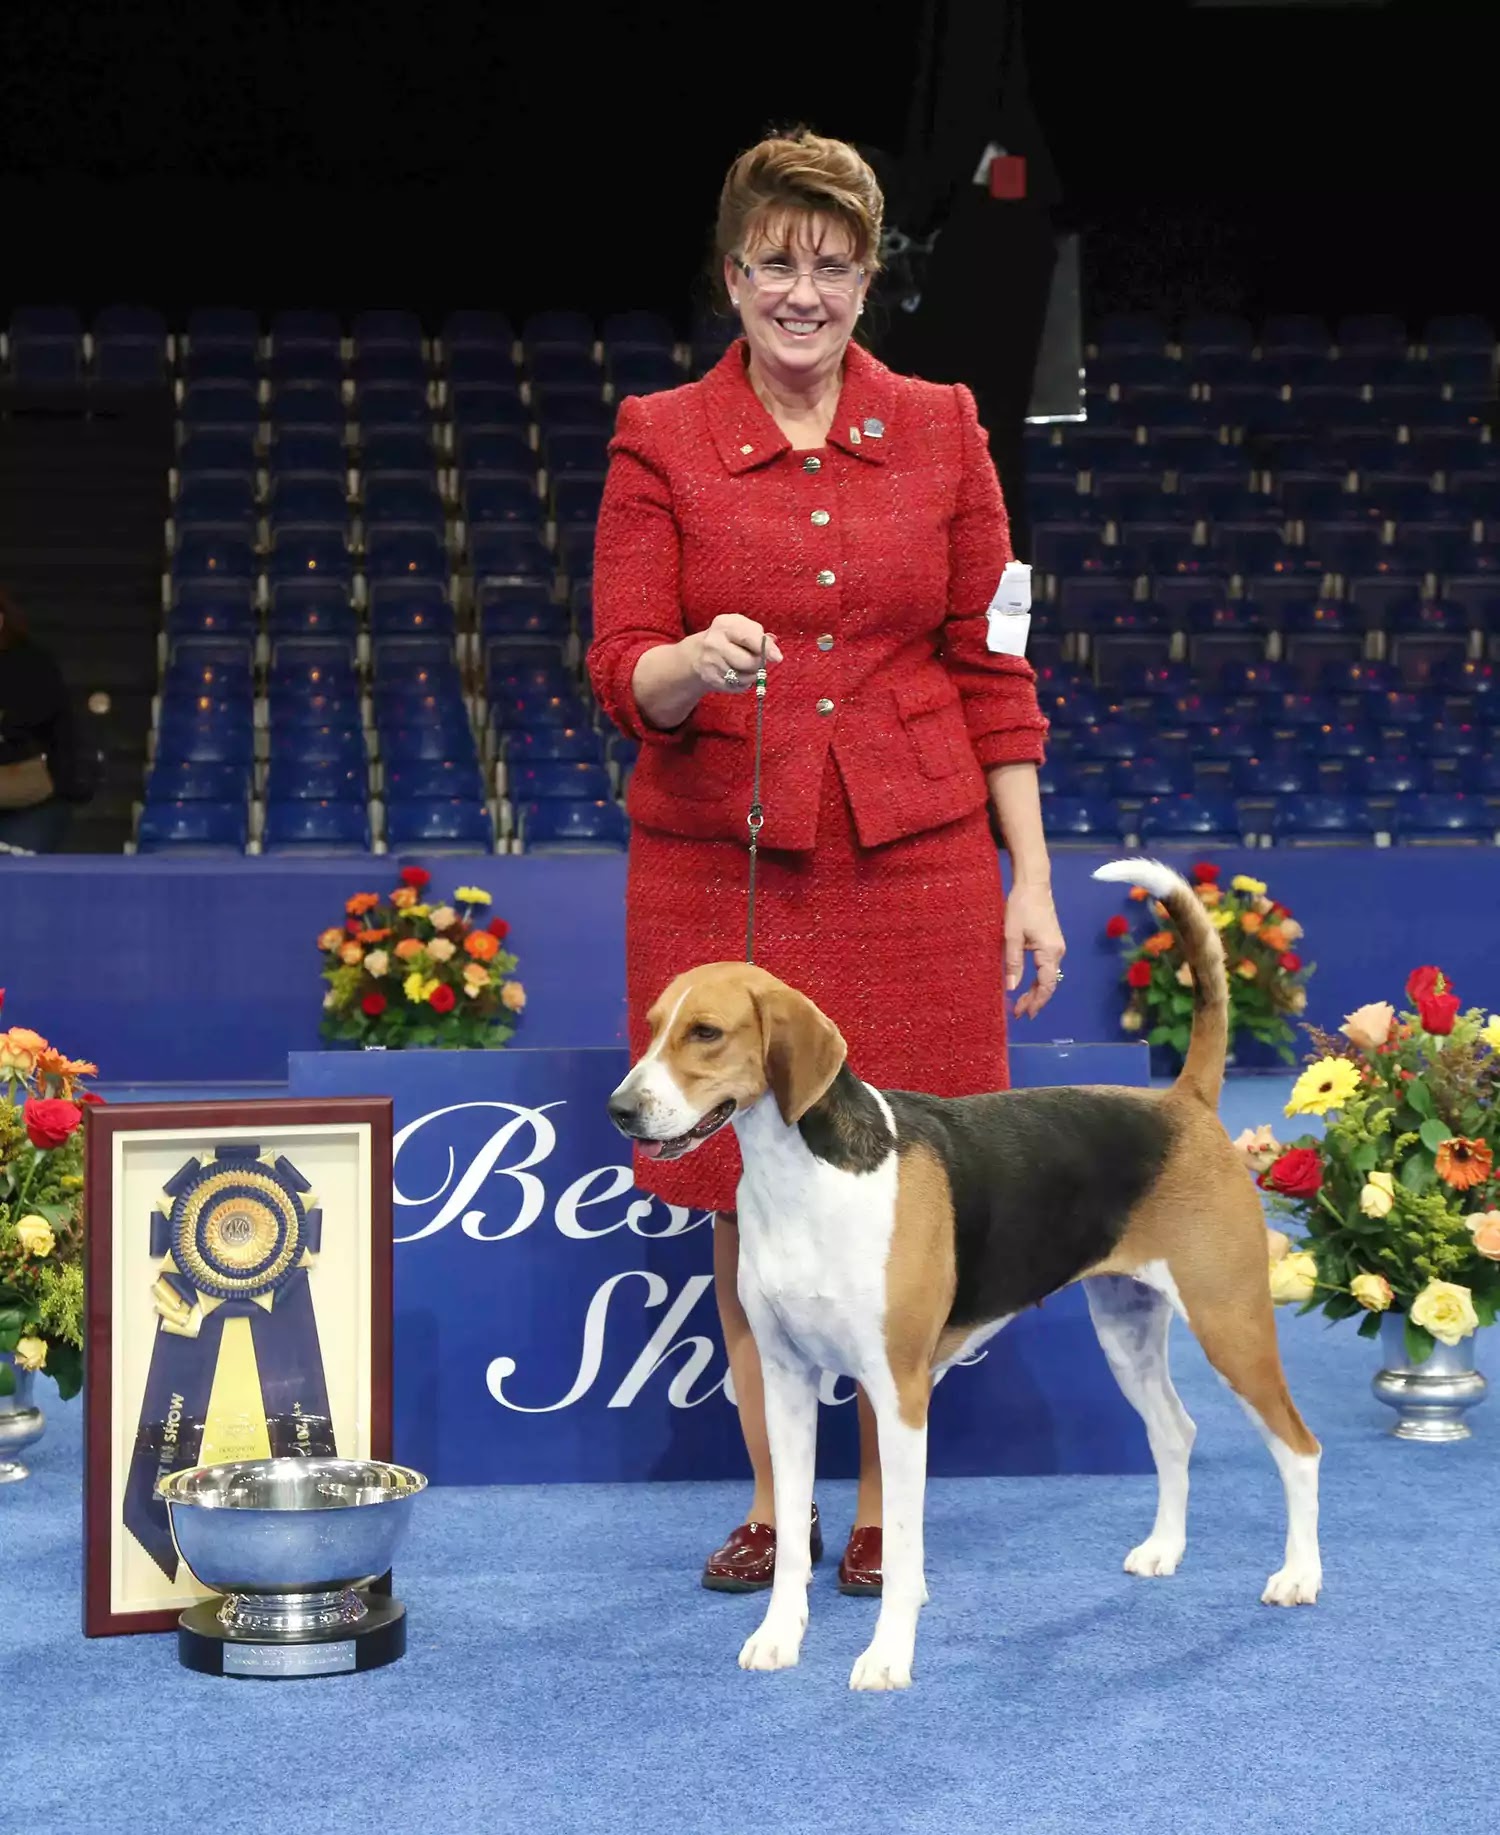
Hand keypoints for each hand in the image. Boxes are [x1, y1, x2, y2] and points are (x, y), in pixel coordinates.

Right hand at [687, 616, 783, 694]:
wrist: (697, 655)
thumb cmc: (728, 639)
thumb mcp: (741, 629)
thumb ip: (759, 637)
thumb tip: (775, 652)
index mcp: (724, 624)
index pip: (749, 637)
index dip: (766, 649)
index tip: (778, 657)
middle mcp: (714, 642)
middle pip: (749, 661)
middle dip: (759, 664)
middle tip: (759, 661)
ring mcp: (711, 662)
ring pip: (745, 676)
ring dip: (752, 675)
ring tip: (747, 668)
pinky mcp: (711, 679)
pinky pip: (737, 686)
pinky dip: (743, 684)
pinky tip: (737, 675)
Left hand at [1004, 881, 1066, 1019]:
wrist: (1034, 884)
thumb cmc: (1021, 907)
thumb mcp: (1011, 935)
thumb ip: (1013, 962)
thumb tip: (1012, 988)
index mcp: (1049, 952)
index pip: (1046, 985)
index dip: (1037, 1001)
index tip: (1026, 1014)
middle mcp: (1058, 952)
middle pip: (1049, 983)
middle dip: (1035, 1000)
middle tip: (1019, 1013)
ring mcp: (1057, 947)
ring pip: (1048, 976)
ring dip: (1036, 990)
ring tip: (1021, 1003)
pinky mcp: (1052, 942)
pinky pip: (1047, 967)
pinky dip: (1038, 979)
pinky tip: (1027, 984)